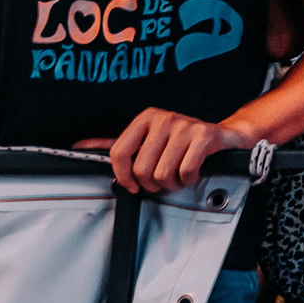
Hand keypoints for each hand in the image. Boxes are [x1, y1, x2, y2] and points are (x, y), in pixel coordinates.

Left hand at [79, 109, 248, 193]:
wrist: (224, 138)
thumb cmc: (181, 144)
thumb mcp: (147, 141)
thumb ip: (116, 144)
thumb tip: (79, 146)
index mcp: (146, 118)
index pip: (119, 152)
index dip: (123, 176)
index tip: (133, 185)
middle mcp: (164, 118)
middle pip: (141, 169)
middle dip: (153, 183)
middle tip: (163, 179)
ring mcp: (185, 125)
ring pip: (163, 173)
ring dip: (172, 183)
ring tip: (178, 176)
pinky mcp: (204, 136)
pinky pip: (185, 171)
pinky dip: (188, 179)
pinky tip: (192, 172)